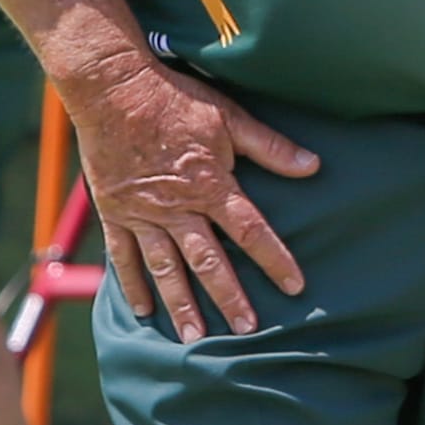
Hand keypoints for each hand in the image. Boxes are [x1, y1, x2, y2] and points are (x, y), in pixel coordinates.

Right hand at [68, 52, 317, 342]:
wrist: (111, 88)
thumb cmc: (174, 98)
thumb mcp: (228, 117)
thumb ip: (270, 147)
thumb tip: (313, 166)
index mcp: (209, 185)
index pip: (250, 230)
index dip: (275, 259)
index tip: (295, 288)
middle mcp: (177, 207)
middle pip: (208, 261)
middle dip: (229, 297)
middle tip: (246, 330)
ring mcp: (142, 213)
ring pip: (165, 268)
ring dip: (181, 304)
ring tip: (195, 337)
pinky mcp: (114, 212)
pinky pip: (123, 256)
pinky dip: (132, 285)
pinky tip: (144, 312)